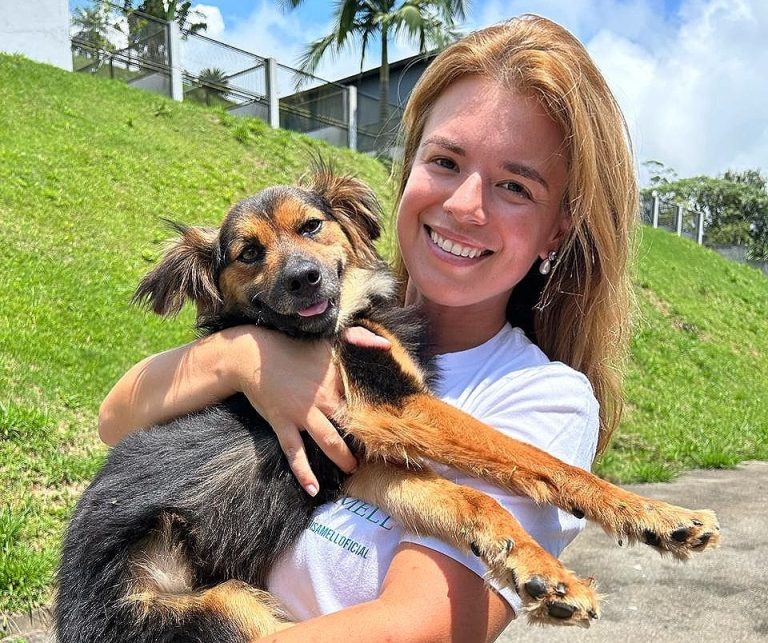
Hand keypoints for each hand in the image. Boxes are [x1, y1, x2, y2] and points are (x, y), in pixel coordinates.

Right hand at [224, 326, 389, 495]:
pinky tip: (313, 489)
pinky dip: (303, 473)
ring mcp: (302, 413)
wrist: (253, 354)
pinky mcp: (283, 423)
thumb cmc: (293, 346)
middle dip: (368, 443)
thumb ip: (360, 339)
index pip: (365, 401)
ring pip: (328, 442)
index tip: (397, 430)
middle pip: (352, 425)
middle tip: (384, 458)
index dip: (382, 416)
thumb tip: (387, 346)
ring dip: (343, 459)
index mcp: (337, 379)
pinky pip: (294, 452)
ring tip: (353, 471)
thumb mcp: (328, 338)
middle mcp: (323, 398)